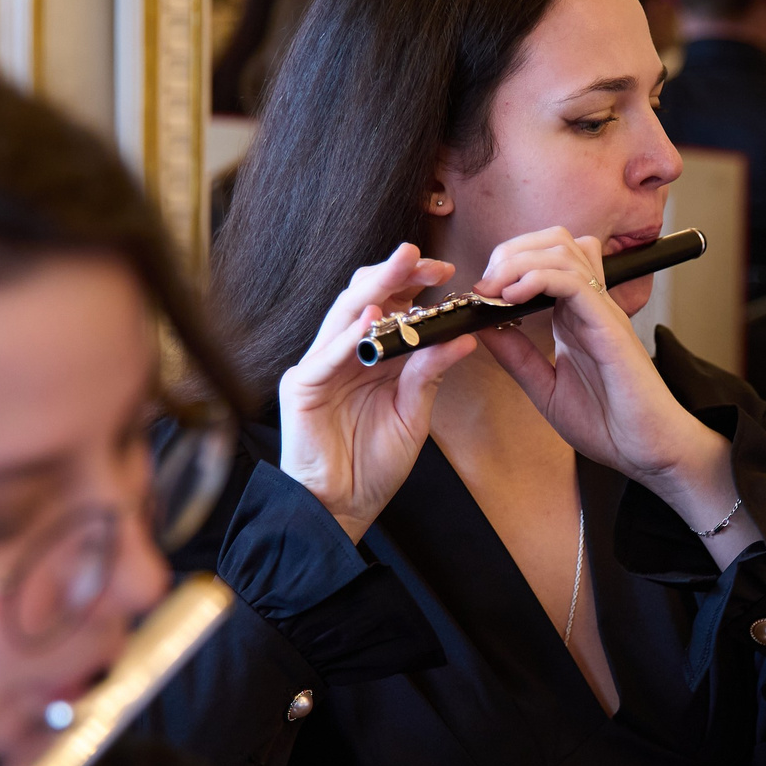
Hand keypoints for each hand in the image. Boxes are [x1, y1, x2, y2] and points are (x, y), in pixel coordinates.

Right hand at [279, 243, 481, 541]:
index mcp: (371, 356)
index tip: (445, 270)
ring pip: (343, 315)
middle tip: (423, 258)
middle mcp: (343, 354)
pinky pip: (327, 356)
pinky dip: (349, 337)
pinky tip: (371, 322)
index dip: (413, 284)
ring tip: (400, 269)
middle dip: (394, 274)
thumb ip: (430, 374)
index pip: (389, 306)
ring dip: (373, 289)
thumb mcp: (413, 413)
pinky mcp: (301, 387)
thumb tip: (464, 337)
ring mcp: (319, 367)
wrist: (343, 507)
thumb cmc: (374, 464)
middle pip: (365, 299)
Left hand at [473, 229, 728, 517]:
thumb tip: (484, 327)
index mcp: (574, 316)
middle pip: (554, 241)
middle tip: (486, 286)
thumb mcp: (545, 388)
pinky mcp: (609, 326)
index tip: (480, 294)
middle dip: (511, 252)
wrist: (643, 451)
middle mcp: (590, 305)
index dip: (509, 262)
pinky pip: (574, 282)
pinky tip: (514, 298)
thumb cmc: (607, 424)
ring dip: (520, 261)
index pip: (545, 258)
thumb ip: (517, 357)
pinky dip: (538, 279)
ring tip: (496, 290)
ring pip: (563, 250)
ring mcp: (602, 311)